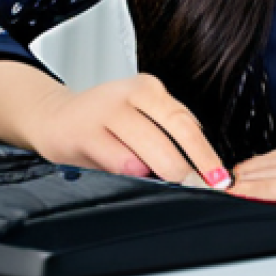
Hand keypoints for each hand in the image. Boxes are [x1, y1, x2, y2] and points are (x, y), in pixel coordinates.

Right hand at [22, 73, 231, 188]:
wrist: (56, 117)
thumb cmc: (106, 122)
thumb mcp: (142, 115)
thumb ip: (170, 132)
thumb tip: (203, 163)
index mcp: (148, 88)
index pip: (185, 123)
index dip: (205, 154)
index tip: (219, 177)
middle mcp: (126, 95)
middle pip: (167, 141)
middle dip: (182, 172)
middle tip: (190, 187)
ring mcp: (103, 114)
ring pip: (142, 157)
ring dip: (153, 175)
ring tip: (150, 176)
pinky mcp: (83, 135)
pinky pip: (116, 164)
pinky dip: (127, 174)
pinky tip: (126, 171)